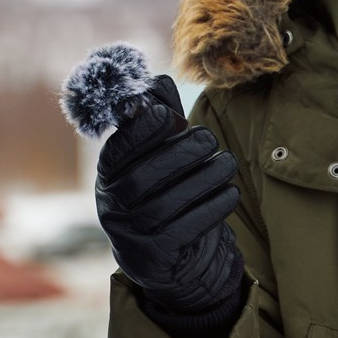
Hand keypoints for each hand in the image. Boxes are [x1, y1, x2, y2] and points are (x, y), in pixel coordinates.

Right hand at [91, 76, 244, 337]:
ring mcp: (133, 235)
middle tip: (208, 139)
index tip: (168, 115)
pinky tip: (230, 192)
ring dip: (203, 179)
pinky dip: (212, 208)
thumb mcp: (155, 153)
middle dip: (179, 154)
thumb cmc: (160, 188)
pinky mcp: (157, 256)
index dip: (140, 132)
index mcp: (107, 175)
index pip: (117, 153)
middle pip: (143, 179)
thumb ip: (158, 117)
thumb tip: (158, 80)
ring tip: (227, 162)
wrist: (159, 254)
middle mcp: (113, 206)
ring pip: (167, 205)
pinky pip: (186, 230)